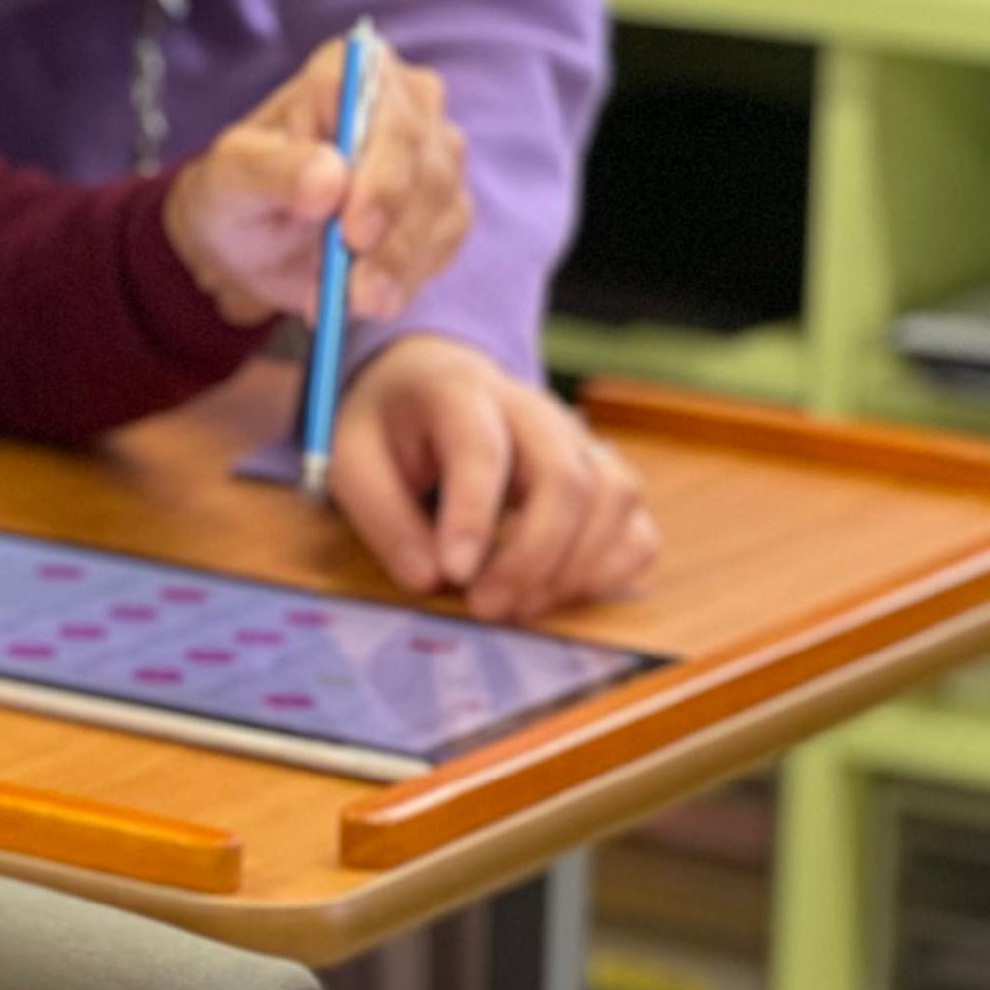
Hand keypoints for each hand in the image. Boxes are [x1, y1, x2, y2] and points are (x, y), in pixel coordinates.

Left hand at [164, 35, 468, 328]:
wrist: (253, 240)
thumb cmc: (237, 192)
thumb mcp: (231, 180)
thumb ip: (273, 171)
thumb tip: (329, 178)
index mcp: (343, 71)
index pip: (373, 102)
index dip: (373, 170)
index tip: (353, 231)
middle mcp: (402, 100)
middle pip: (422, 157)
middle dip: (391, 231)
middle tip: (356, 289)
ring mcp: (433, 150)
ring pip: (441, 203)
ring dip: (399, 263)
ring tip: (350, 302)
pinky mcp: (447, 201)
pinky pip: (446, 238)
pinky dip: (410, 275)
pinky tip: (371, 297)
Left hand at [328, 334, 658, 623]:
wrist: (433, 382)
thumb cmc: (391, 426)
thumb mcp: (352, 460)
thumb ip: (383, 517)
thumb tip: (429, 580)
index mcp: (460, 392)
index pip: (482, 448)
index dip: (472, 515)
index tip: (454, 574)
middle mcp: (534, 410)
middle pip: (566, 477)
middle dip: (532, 556)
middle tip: (485, 607)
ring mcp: (579, 441)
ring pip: (614, 498)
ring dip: (574, 568)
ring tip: (515, 607)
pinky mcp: (604, 478)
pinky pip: (638, 526)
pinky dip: (609, 570)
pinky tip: (556, 595)